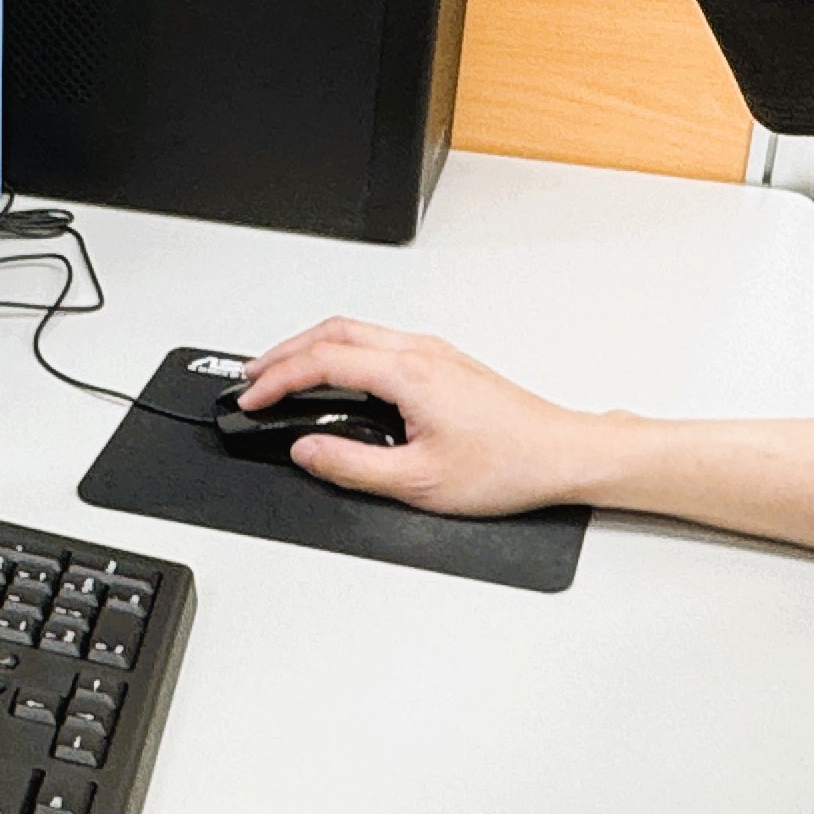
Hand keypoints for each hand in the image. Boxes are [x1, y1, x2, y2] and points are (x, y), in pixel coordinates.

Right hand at [231, 317, 620, 518]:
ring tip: (283, 374)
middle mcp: (420, 352)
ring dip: (311, 348)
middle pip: (332, 331)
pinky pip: (378, 342)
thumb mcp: (420, 482)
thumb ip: (353, 466)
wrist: (562, 454)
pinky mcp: (444, 362)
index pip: (322, 360)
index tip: (252, 399)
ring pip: (355, 331)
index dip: (277, 379)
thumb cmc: (509, 464)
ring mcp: (434, 352)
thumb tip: (308, 451)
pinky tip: (335, 376)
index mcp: (409, 373)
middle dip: (284, 351)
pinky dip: (341, 352)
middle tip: (252, 377)